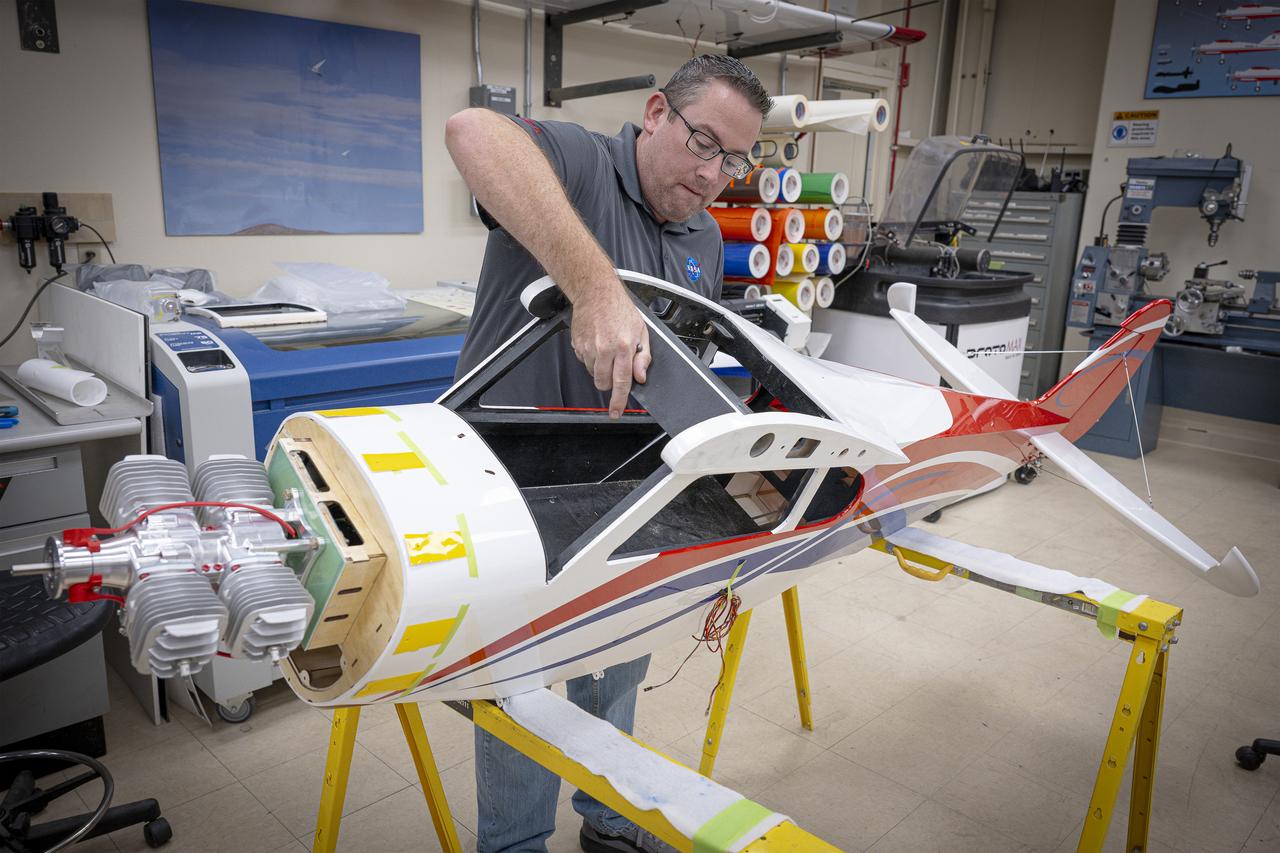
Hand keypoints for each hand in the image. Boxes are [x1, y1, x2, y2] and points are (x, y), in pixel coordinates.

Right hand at [569, 282, 650, 418]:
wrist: (595, 292)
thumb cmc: (619, 308)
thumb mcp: (641, 331)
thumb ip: (643, 357)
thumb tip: (641, 377)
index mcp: (623, 346)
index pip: (621, 382)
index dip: (618, 401)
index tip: (616, 413)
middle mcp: (604, 349)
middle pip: (603, 383)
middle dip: (609, 381)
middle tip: (615, 366)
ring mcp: (588, 347)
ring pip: (593, 373)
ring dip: (600, 368)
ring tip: (606, 349)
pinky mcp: (577, 345)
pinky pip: (584, 362)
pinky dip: (590, 358)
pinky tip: (597, 343)